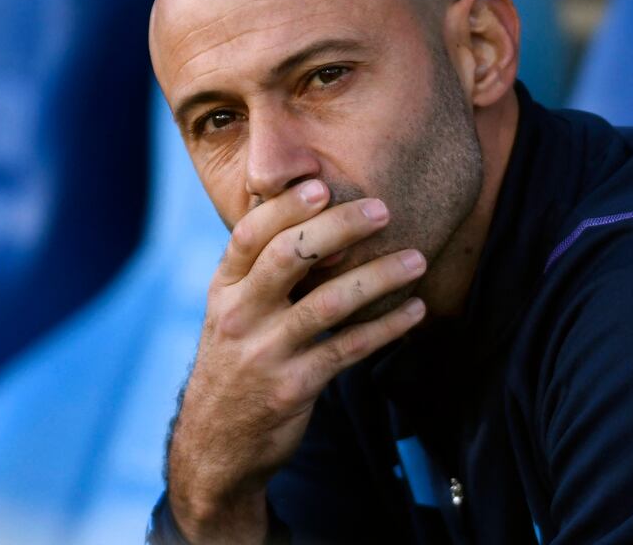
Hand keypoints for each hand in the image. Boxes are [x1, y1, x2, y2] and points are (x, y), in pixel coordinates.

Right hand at [167, 179, 426, 543]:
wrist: (214, 446)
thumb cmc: (236, 363)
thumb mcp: (231, 314)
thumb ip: (264, 273)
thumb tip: (317, 217)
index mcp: (224, 289)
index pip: (250, 235)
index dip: (286, 206)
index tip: (322, 185)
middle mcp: (239, 315)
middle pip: (289, 257)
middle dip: (339, 228)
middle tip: (382, 210)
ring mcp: (265, 353)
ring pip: (328, 303)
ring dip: (378, 277)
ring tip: (417, 259)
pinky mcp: (293, 387)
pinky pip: (348, 349)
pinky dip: (387, 327)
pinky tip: (415, 311)